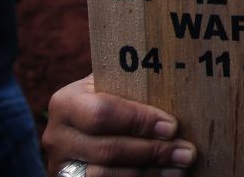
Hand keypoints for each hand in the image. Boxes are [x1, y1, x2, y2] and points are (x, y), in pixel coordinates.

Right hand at [42, 74, 196, 175]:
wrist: (79, 127)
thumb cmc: (106, 99)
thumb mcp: (108, 86)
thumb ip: (130, 83)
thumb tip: (175, 77)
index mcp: (66, 102)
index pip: (103, 113)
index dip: (140, 122)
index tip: (173, 126)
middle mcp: (57, 136)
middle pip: (108, 150)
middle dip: (153, 152)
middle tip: (186, 152)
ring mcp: (60, 165)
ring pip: (106, 175)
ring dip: (149, 173)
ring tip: (180, 167)